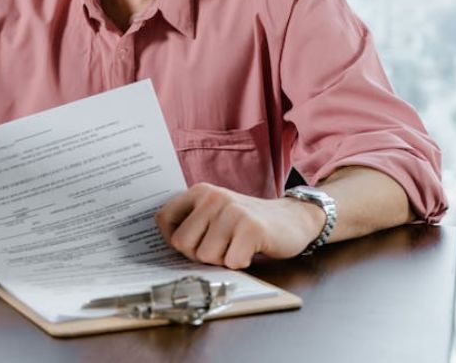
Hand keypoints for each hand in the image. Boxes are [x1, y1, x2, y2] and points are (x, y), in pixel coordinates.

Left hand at [154, 183, 325, 267]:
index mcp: (199, 192)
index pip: (163, 218)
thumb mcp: (215, 213)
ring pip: (205, 256)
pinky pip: (230, 262)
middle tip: (221, 247)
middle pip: (182, 244)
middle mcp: (213, 197)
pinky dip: (240, 264)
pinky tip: (250, 251)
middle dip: (199, 255)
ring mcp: (232, 211)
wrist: (292, 219)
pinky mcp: (251, 228)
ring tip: (237, 246)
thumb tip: (162, 247)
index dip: (171, 239)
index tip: (190, 244)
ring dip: (222, 260)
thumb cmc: (247, 223)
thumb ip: (191, 223)